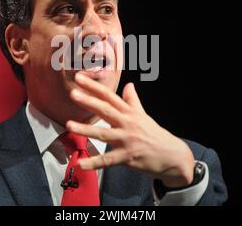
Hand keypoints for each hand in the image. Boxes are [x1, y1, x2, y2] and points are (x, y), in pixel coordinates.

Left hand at [66, 72, 195, 187]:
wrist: (173, 156)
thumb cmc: (156, 135)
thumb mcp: (144, 115)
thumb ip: (133, 101)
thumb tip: (129, 85)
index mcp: (130, 113)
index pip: (109, 96)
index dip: (94, 87)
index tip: (80, 78)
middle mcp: (127, 124)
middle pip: (106, 110)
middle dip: (89, 101)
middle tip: (73, 93)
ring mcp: (127, 140)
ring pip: (103, 134)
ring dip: (85, 129)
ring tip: (69, 125)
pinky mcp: (127, 157)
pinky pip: (108, 160)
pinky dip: (93, 163)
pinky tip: (80, 164)